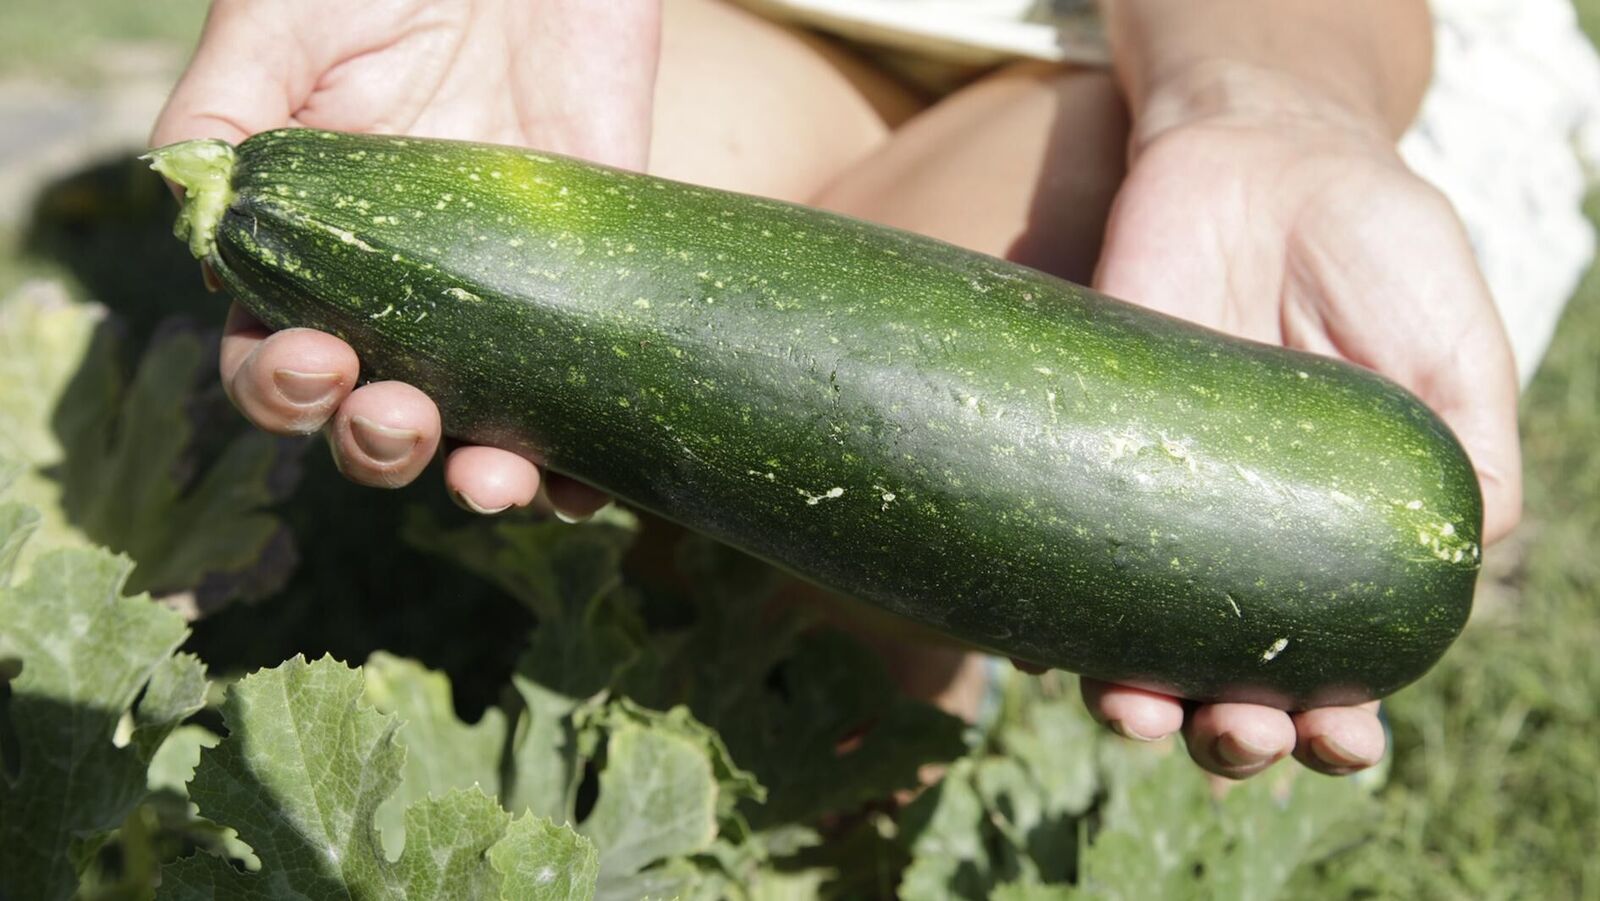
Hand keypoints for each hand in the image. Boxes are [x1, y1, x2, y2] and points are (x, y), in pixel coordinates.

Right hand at [151, 0, 660, 514]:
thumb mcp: (282, 24)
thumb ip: (226, 114)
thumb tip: (187, 213)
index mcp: (314, 244)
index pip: (278, 354)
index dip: (283, 388)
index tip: (315, 362)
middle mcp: (403, 285)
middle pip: (374, 412)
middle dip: (378, 442)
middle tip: (400, 415)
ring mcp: (499, 290)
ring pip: (482, 426)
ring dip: (479, 478)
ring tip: (490, 481)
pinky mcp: (590, 277)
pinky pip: (589, 393)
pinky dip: (587, 460)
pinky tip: (582, 485)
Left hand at [1077, 67, 1521, 778]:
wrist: (1258, 154)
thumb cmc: (1375, 253)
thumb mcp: (1452, 355)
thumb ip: (1466, 465)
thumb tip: (1466, 579)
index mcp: (1337, 536)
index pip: (1338, 663)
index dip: (1341, 725)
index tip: (1340, 743)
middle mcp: (1241, 536)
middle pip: (1229, 676)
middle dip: (1235, 734)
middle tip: (1243, 732)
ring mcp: (1155, 500)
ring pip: (1135, 639)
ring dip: (1138, 703)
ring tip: (1141, 714)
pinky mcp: (1081, 448)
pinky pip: (1054, 548)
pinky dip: (1047, 610)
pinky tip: (1048, 645)